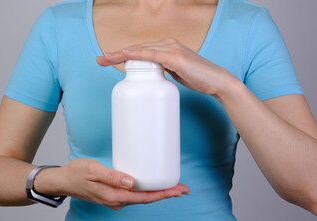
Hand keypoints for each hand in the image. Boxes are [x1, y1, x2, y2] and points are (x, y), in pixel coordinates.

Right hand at [60, 158, 189, 210]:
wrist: (63, 180)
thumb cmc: (76, 173)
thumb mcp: (93, 170)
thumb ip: (112, 177)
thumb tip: (131, 182)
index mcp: (115, 196)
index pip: (145, 197)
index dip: (164, 194)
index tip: (178, 190)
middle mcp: (118, 201)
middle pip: (147, 198)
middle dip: (167, 194)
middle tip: (184, 189)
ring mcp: (116, 199)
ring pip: (142, 197)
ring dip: (159, 192)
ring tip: (173, 187)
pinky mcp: (114, 194)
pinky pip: (135, 194)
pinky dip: (148, 191)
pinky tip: (152, 185)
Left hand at [96, 37, 237, 96]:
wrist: (216, 82)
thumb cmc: (198, 78)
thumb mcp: (176, 72)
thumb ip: (164, 70)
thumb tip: (151, 76)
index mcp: (166, 47)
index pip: (140, 50)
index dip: (122, 55)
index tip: (107, 61)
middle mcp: (168, 43)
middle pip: (136, 49)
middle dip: (116, 55)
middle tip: (99, 60)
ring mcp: (171, 48)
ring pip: (140, 50)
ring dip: (120, 54)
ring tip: (104, 60)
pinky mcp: (176, 57)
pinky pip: (152, 55)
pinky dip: (137, 55)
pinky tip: (124, 55)